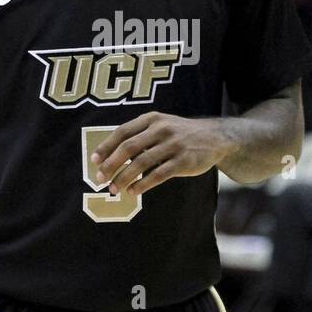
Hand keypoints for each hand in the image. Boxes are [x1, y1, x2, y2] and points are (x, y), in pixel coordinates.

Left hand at [92, 113, 233, 197]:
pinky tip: (134, 192)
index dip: (106, 147)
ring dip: (124, 178)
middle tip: (100, 179)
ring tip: (115, 189)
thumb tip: (111, 156)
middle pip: (129, 148)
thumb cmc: (182, 135)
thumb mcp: (162, 126)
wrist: (217, 138)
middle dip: (111, 165)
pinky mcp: (184, 161)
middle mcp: (162, 130)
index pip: (122, 132)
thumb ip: (140, 136)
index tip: (94, 161)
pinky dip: (143, 185)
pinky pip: (159, 175)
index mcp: (153, 119)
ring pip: (141, 163)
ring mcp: (174, 145)